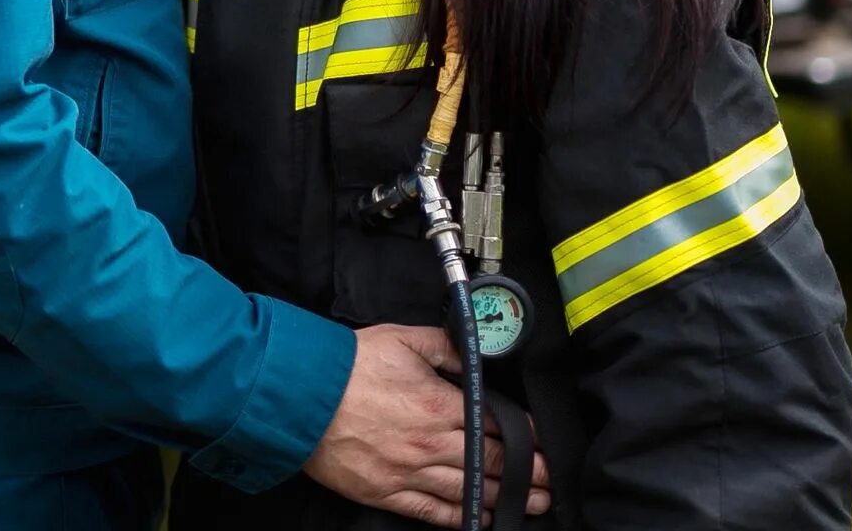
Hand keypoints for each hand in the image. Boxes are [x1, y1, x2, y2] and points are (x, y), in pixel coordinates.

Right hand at [301, 324, 551, 526]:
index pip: (495, 423)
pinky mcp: (387, 492)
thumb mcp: (403, 339)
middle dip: (526, 473)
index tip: (541, 442)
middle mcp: (431, 443)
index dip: (524, 434)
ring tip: (532, 504)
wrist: (302, 396)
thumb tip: (474, 355)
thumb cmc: (349, 365)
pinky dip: (460, 518)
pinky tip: (481, 519)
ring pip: (469, 492)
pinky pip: (432, 512)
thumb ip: (446, 348)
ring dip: (505, 499)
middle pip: (491, 463)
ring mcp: (410, 472)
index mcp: (440, 404)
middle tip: (549, 481)